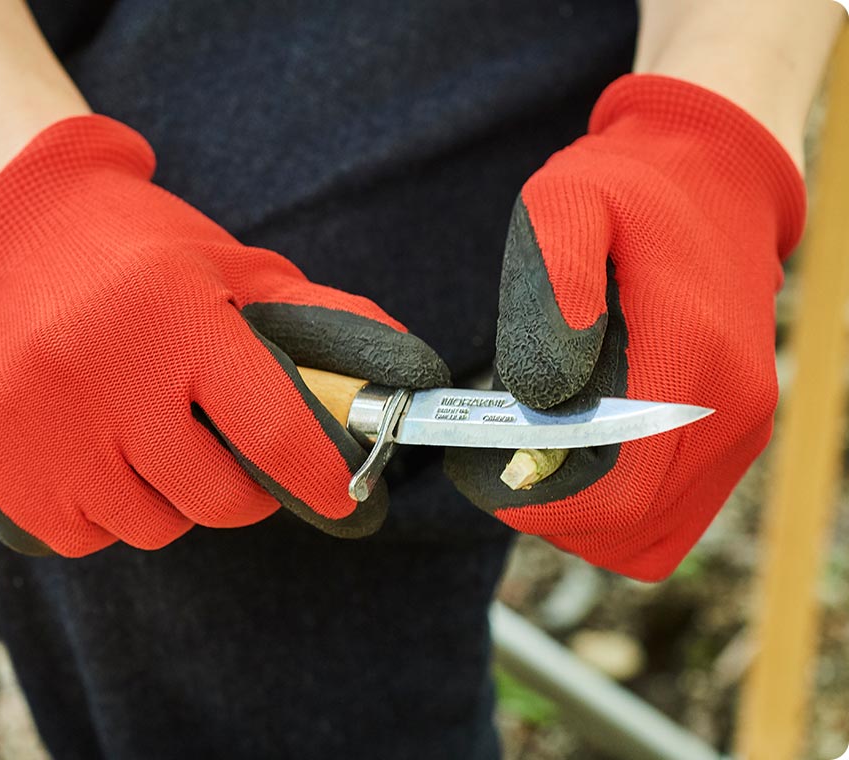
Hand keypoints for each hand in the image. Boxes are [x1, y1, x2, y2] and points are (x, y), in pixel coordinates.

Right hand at [0, 115, 447, 555]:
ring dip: (168, 499)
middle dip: (244, 492)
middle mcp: (105, 369)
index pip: (273, 433)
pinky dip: (102, 512)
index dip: (320, 478)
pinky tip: (98, 455)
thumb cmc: (144, 251)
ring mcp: (39, 415)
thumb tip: (405, 368)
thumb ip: (317, 317)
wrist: (18, 226)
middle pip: (213, 499)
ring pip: (148, 526)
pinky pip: (78, 534)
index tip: (340, 495)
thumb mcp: (235, 267)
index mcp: (178, 317)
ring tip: (153, 441)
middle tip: (236, 458)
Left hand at [445, 75, 805, 580]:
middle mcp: (730, 407)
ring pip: (652, 531)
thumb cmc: (627, 189)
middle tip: (493, 463)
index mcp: (689, 358)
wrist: (712, 172)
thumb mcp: (566, 205)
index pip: (615, 494)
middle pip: (629, 526)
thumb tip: (543, 392)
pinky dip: (621, 506)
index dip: (539, 504)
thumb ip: (554, 290)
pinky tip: (579, 454)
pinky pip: (677, 511)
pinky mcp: (739, 429)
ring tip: (534, 455)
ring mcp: (742, 424)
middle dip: (549, 511)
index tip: (480, 470)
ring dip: (583, 515)